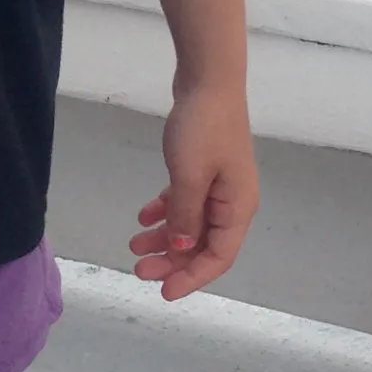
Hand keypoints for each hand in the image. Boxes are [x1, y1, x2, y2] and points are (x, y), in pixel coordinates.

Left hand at [129, 78, 256, 300]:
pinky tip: (143, 215)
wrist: (207, 79)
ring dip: (164, 236)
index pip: (218, 256)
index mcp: (237, 208)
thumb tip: (180, 247)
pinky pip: (185, 200)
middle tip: (138, 269)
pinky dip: (165, 209)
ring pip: (190, 223)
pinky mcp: (203, 167)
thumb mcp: (189, 175)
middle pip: (202, 243)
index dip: (192, 277)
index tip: (164, 292)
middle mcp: (232, 201)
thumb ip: (185, 215)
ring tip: (134, 245)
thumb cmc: (202, 128)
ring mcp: (218, 184)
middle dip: (171, 260)